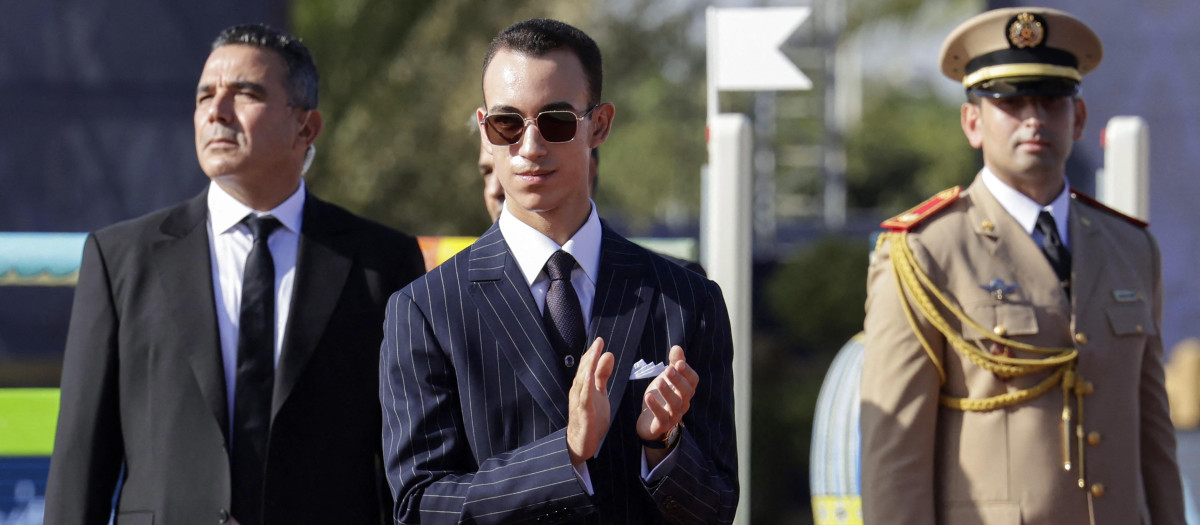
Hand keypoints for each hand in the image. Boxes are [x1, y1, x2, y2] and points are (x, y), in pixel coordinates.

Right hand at [567, 337, 613, 465]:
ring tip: (593, 354)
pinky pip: (584, 398)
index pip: (587, 366)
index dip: (592, 353)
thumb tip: (608, 354)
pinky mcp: (583, 413)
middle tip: (598, 342)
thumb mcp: (600, 393)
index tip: (600, 340)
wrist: (582, 443)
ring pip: (582, 382)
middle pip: (583, 371)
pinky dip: (585, 386)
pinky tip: (588, 376)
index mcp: (583, 386)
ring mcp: (579, 402)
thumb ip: (602, 375)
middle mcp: (578, 392)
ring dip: (587, 367)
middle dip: (590, 356)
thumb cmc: (590, 417)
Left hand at [638, 345, 698, 460]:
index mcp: (685, 391)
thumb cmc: (661, 397)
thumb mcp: (666, 378)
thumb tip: (677, 347)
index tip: (678, 363)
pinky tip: (648, 397)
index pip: (693, 381)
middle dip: (678, 380)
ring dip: (668, 392)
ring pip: (676, 405)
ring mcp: (674, 415)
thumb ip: (673, 363)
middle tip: (668, 370)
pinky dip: (656, 407)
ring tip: (659, 381)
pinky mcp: (662, 425)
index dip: (687, 372)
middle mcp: (683, 403)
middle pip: (687, 392)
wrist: (649, 422)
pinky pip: (661, 417)